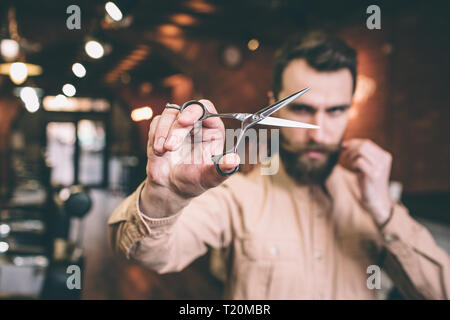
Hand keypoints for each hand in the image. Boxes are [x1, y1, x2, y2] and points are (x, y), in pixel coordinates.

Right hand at [141, 100, 239, 217]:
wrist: (170, 188)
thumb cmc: (193, 181)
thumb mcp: (209, 178)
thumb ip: (222, 169)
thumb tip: (235, 160)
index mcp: (213, 130)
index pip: (207, 109)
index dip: (196, 111)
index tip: (184, 122)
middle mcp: (197, 123)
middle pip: (187, 110)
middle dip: (177, 129)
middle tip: (171, 147)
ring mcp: (179, 124)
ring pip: (170, 114)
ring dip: (164, 132)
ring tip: (163, 152)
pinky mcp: (163, 128)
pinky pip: (157, 122)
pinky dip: (156, 135)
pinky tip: (159, 151)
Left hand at [340, 139, 392, 225]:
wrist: (377, 200)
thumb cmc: (369, 182)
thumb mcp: (367, 165)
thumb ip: (360, 154)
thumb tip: (345, 144)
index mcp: (385, 156)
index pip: (367, 142)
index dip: (353, 143)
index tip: (343, 146)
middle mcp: (384, 159)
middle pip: (363, 145)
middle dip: (351, 150)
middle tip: (346, 158)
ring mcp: (380, 166)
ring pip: (361, 151)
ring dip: (352, 157)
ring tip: (352, 165)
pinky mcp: (374, 174)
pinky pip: (359, 161)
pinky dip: (353, 164)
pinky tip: (355, 170)